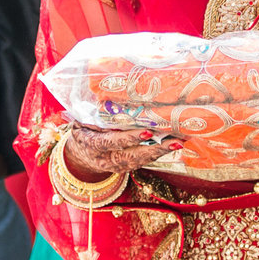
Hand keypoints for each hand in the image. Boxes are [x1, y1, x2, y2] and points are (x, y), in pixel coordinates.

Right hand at [60, 121, 181, 179]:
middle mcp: (105, 159)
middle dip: (153, 149)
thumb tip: (107, 91)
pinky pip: (143, 161)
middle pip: (130, 156)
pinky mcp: (126, 168)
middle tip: (173, 141)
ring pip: (140, 161)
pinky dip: (158, 153)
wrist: (80, 155)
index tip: (147, 132)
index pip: (111, 142)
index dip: (128, 138)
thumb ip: (94, 111)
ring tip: (179, 142)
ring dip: (160, 152)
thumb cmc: (83, 130)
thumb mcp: (82, 120)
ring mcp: (116, 166)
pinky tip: (172, 145)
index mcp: (91, 145)